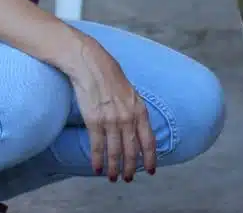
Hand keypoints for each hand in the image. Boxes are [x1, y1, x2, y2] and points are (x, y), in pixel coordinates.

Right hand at [64, 34, 156, 181]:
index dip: (150, 158)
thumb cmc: (110, 77)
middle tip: (128, 179)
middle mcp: (128, 117)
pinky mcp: (94, 121)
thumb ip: (135, 111)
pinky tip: (98, 169)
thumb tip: (137, 129)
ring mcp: (111, 120)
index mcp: (140, 110)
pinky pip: (97, 146)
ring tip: (113, 178)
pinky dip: (98, 160)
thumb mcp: (131, 93)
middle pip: (132, 150)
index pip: (148, 141)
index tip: (151, 170)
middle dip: (131, 168)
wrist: (91, 65)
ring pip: (115, 152)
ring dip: (114, 168)